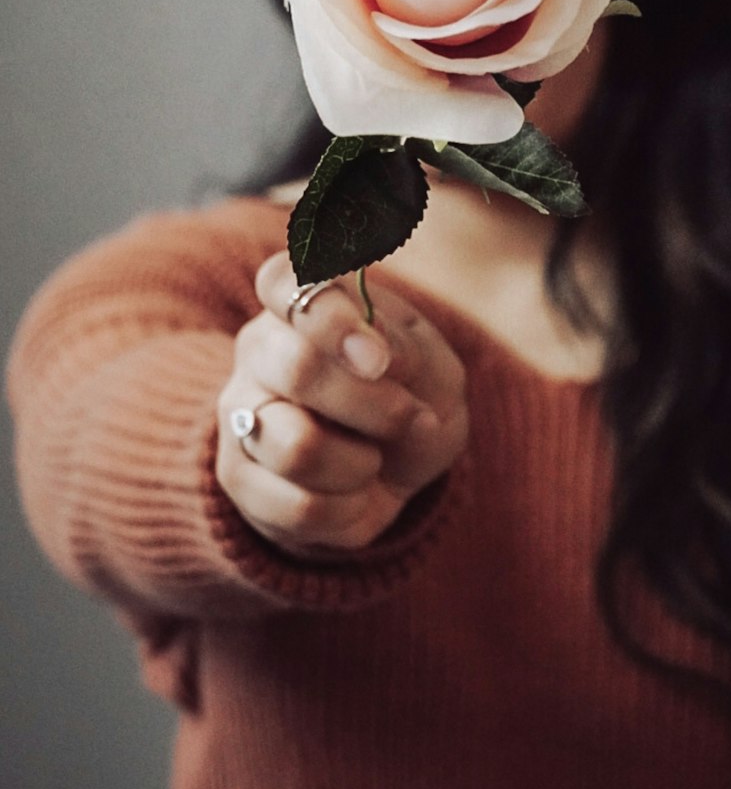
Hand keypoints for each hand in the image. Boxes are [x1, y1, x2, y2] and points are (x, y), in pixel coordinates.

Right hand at [216, 254, 467, 556]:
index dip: (332, 319)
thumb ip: (409, 348)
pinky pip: (299, 506)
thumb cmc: (411, 396)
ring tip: (374, 459)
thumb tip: (379, 353)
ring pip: (296, 446)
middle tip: (408, 416)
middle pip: (298, 368)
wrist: (393, 470)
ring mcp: (240, 413)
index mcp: (305, 300)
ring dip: (361, 463)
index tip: (381, 360)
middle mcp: (260, 348)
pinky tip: (354, 492)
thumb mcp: (434, 366)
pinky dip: (350, 507)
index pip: (284, 281)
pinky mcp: (237, 478)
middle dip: (373, 405)